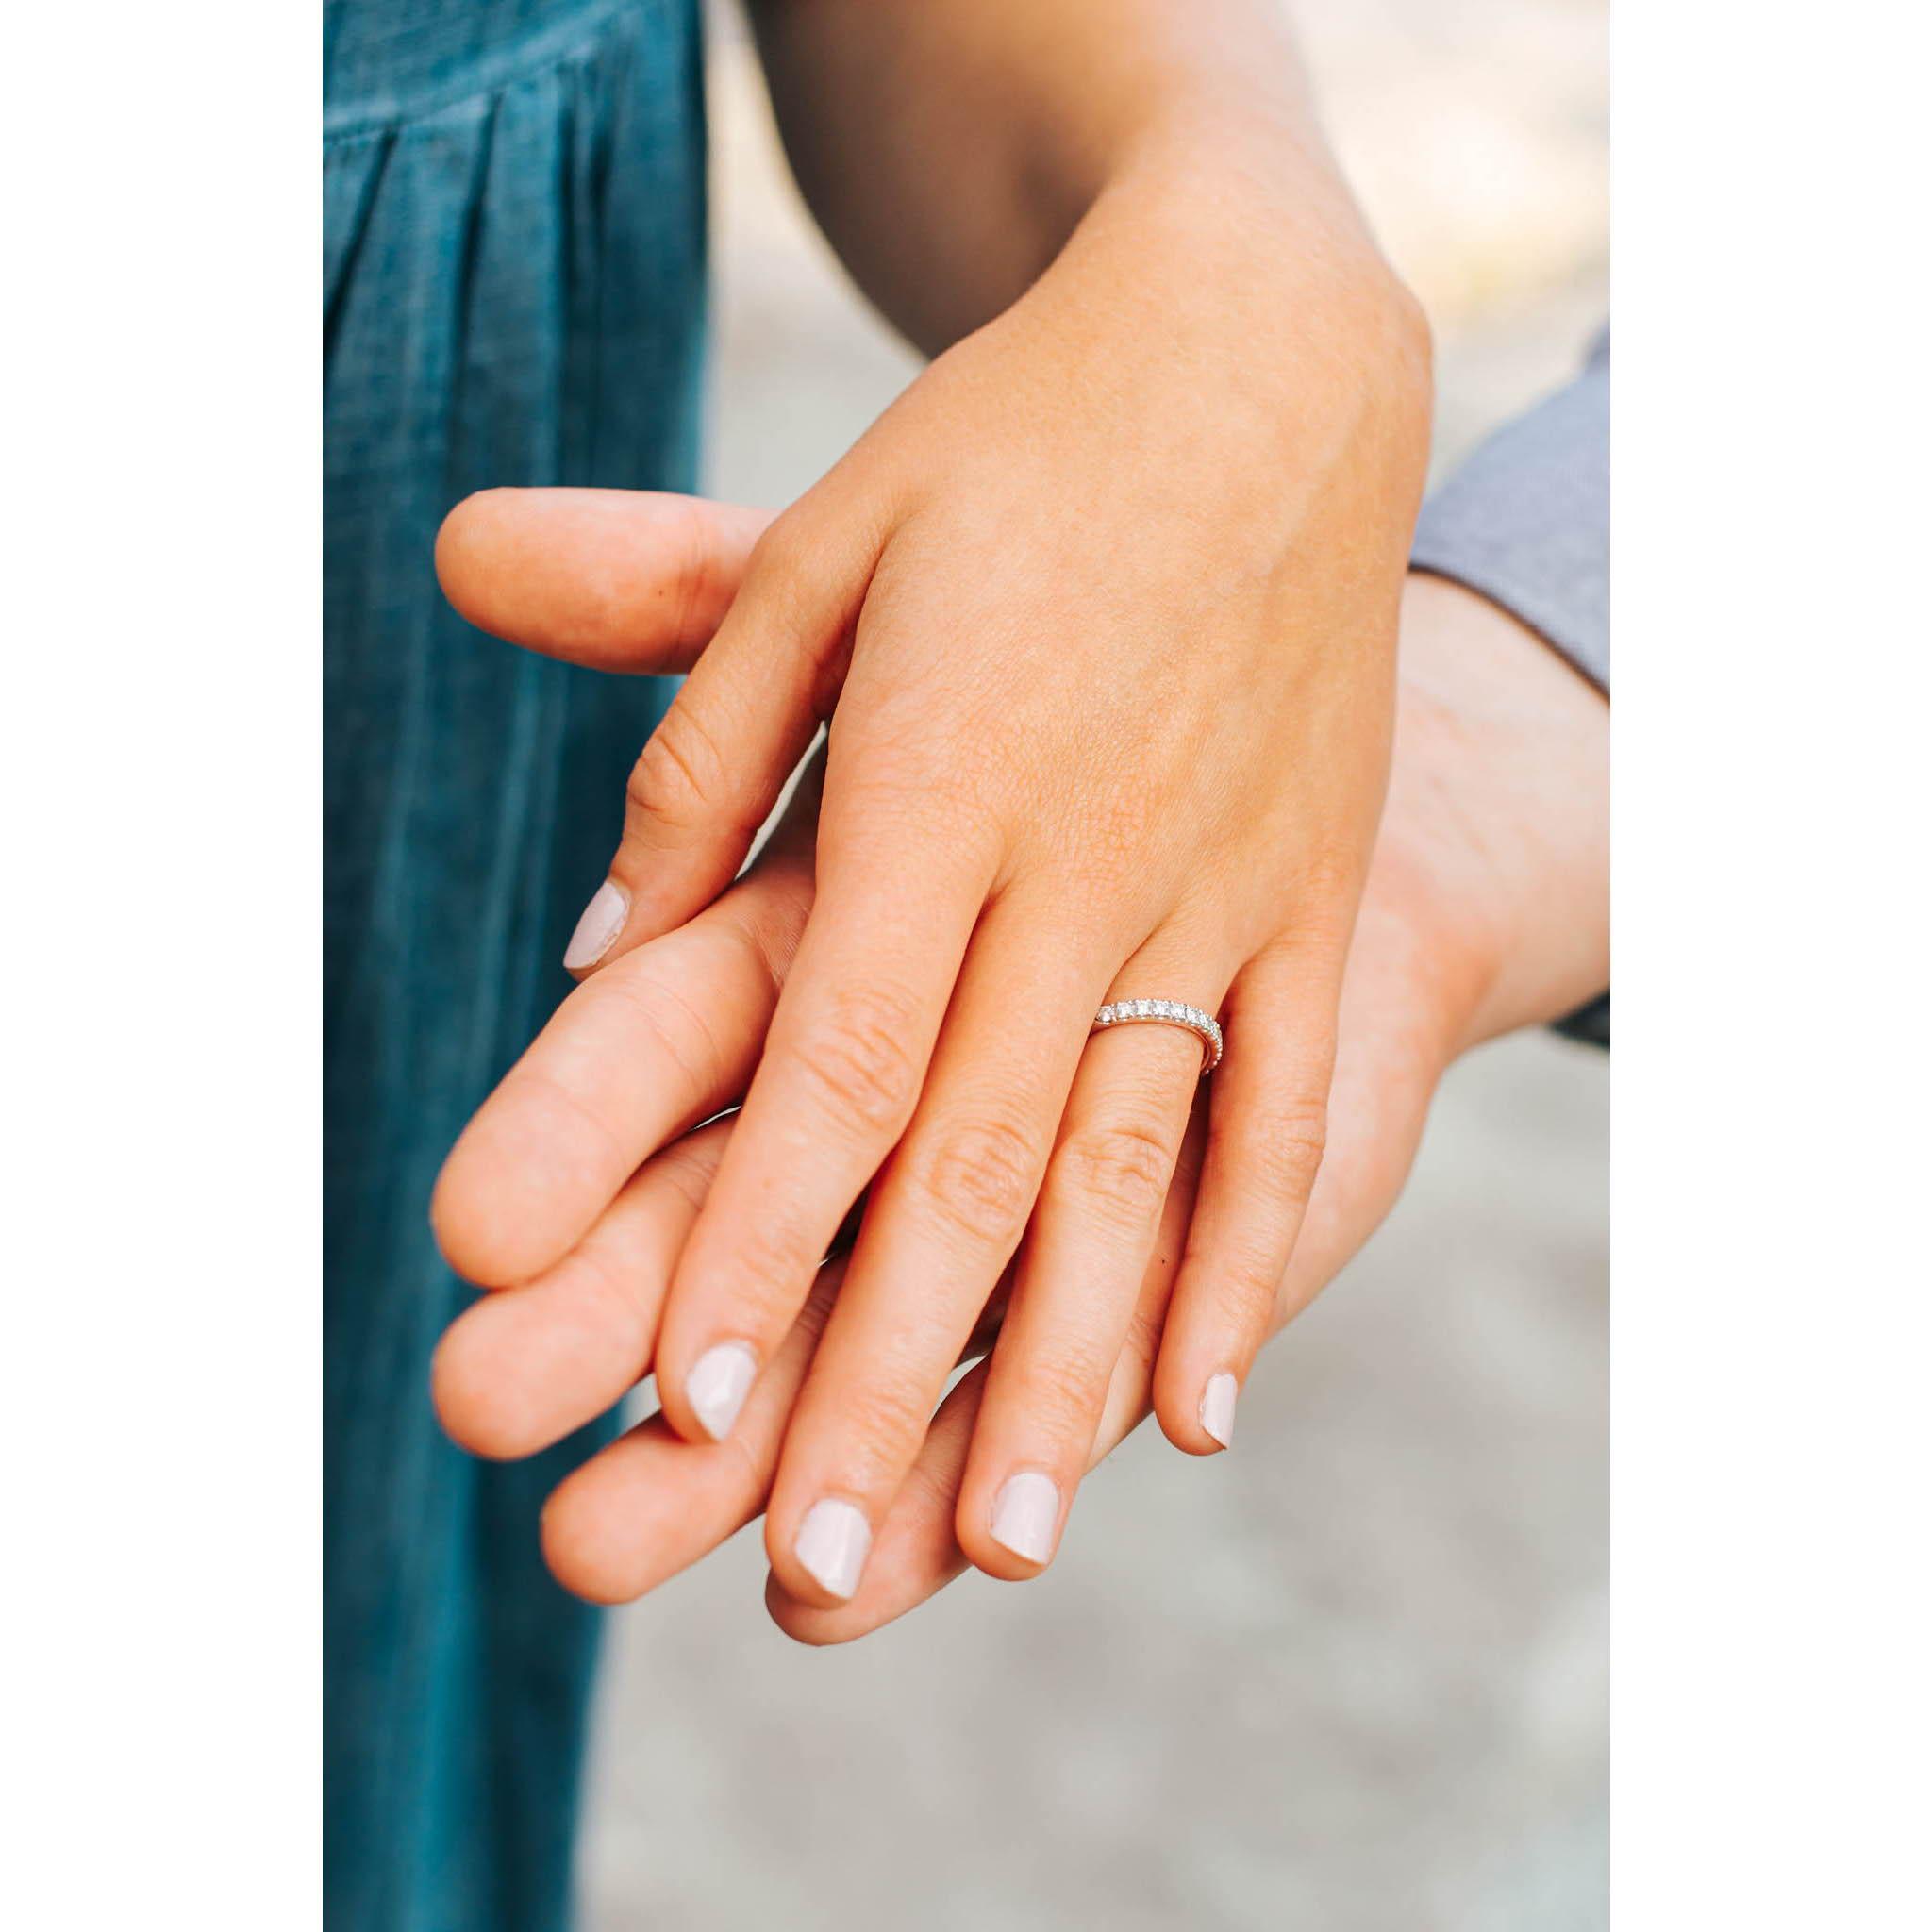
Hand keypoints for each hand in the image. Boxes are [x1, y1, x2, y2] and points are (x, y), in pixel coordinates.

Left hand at [430, 496, 1606, 1636]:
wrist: (1265, 361)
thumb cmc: (1009, 456)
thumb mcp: (819, 555)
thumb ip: (699, 751)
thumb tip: (597, 948)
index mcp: (943, 774)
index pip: (834, 1053)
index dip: (761, 1230)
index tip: (695, 1391)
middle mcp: (1090, 857)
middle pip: (976, 1153)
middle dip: (890, 1362)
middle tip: (812, 1546)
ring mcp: (1225, 887)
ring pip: (1140, 1168)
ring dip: (1070, 1372)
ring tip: (1004, 1547)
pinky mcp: (1311, 896)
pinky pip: (1288, 1103)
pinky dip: (1246, 1263)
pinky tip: (1203, 1411)